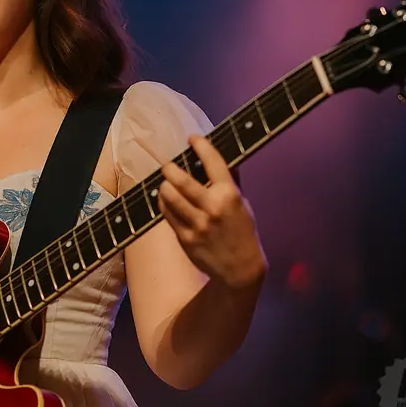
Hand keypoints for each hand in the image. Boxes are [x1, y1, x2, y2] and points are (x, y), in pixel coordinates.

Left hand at [157, 135, 267, 288]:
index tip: (192, 138)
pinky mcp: (185, 237)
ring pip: (170, 196)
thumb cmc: (242, 231)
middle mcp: (213, 207)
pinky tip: (165, 199)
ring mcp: (198, 224)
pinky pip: (167, 214)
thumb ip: (230, 182)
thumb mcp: (242, 204)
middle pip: (182, 180)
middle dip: (170, 168)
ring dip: (164, 185)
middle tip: (168, 165)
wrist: (240, 268)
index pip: (213, 162)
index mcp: (230, 195)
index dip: (201, 145)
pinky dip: (163, 203)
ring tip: (165, 182)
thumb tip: (221, 158)